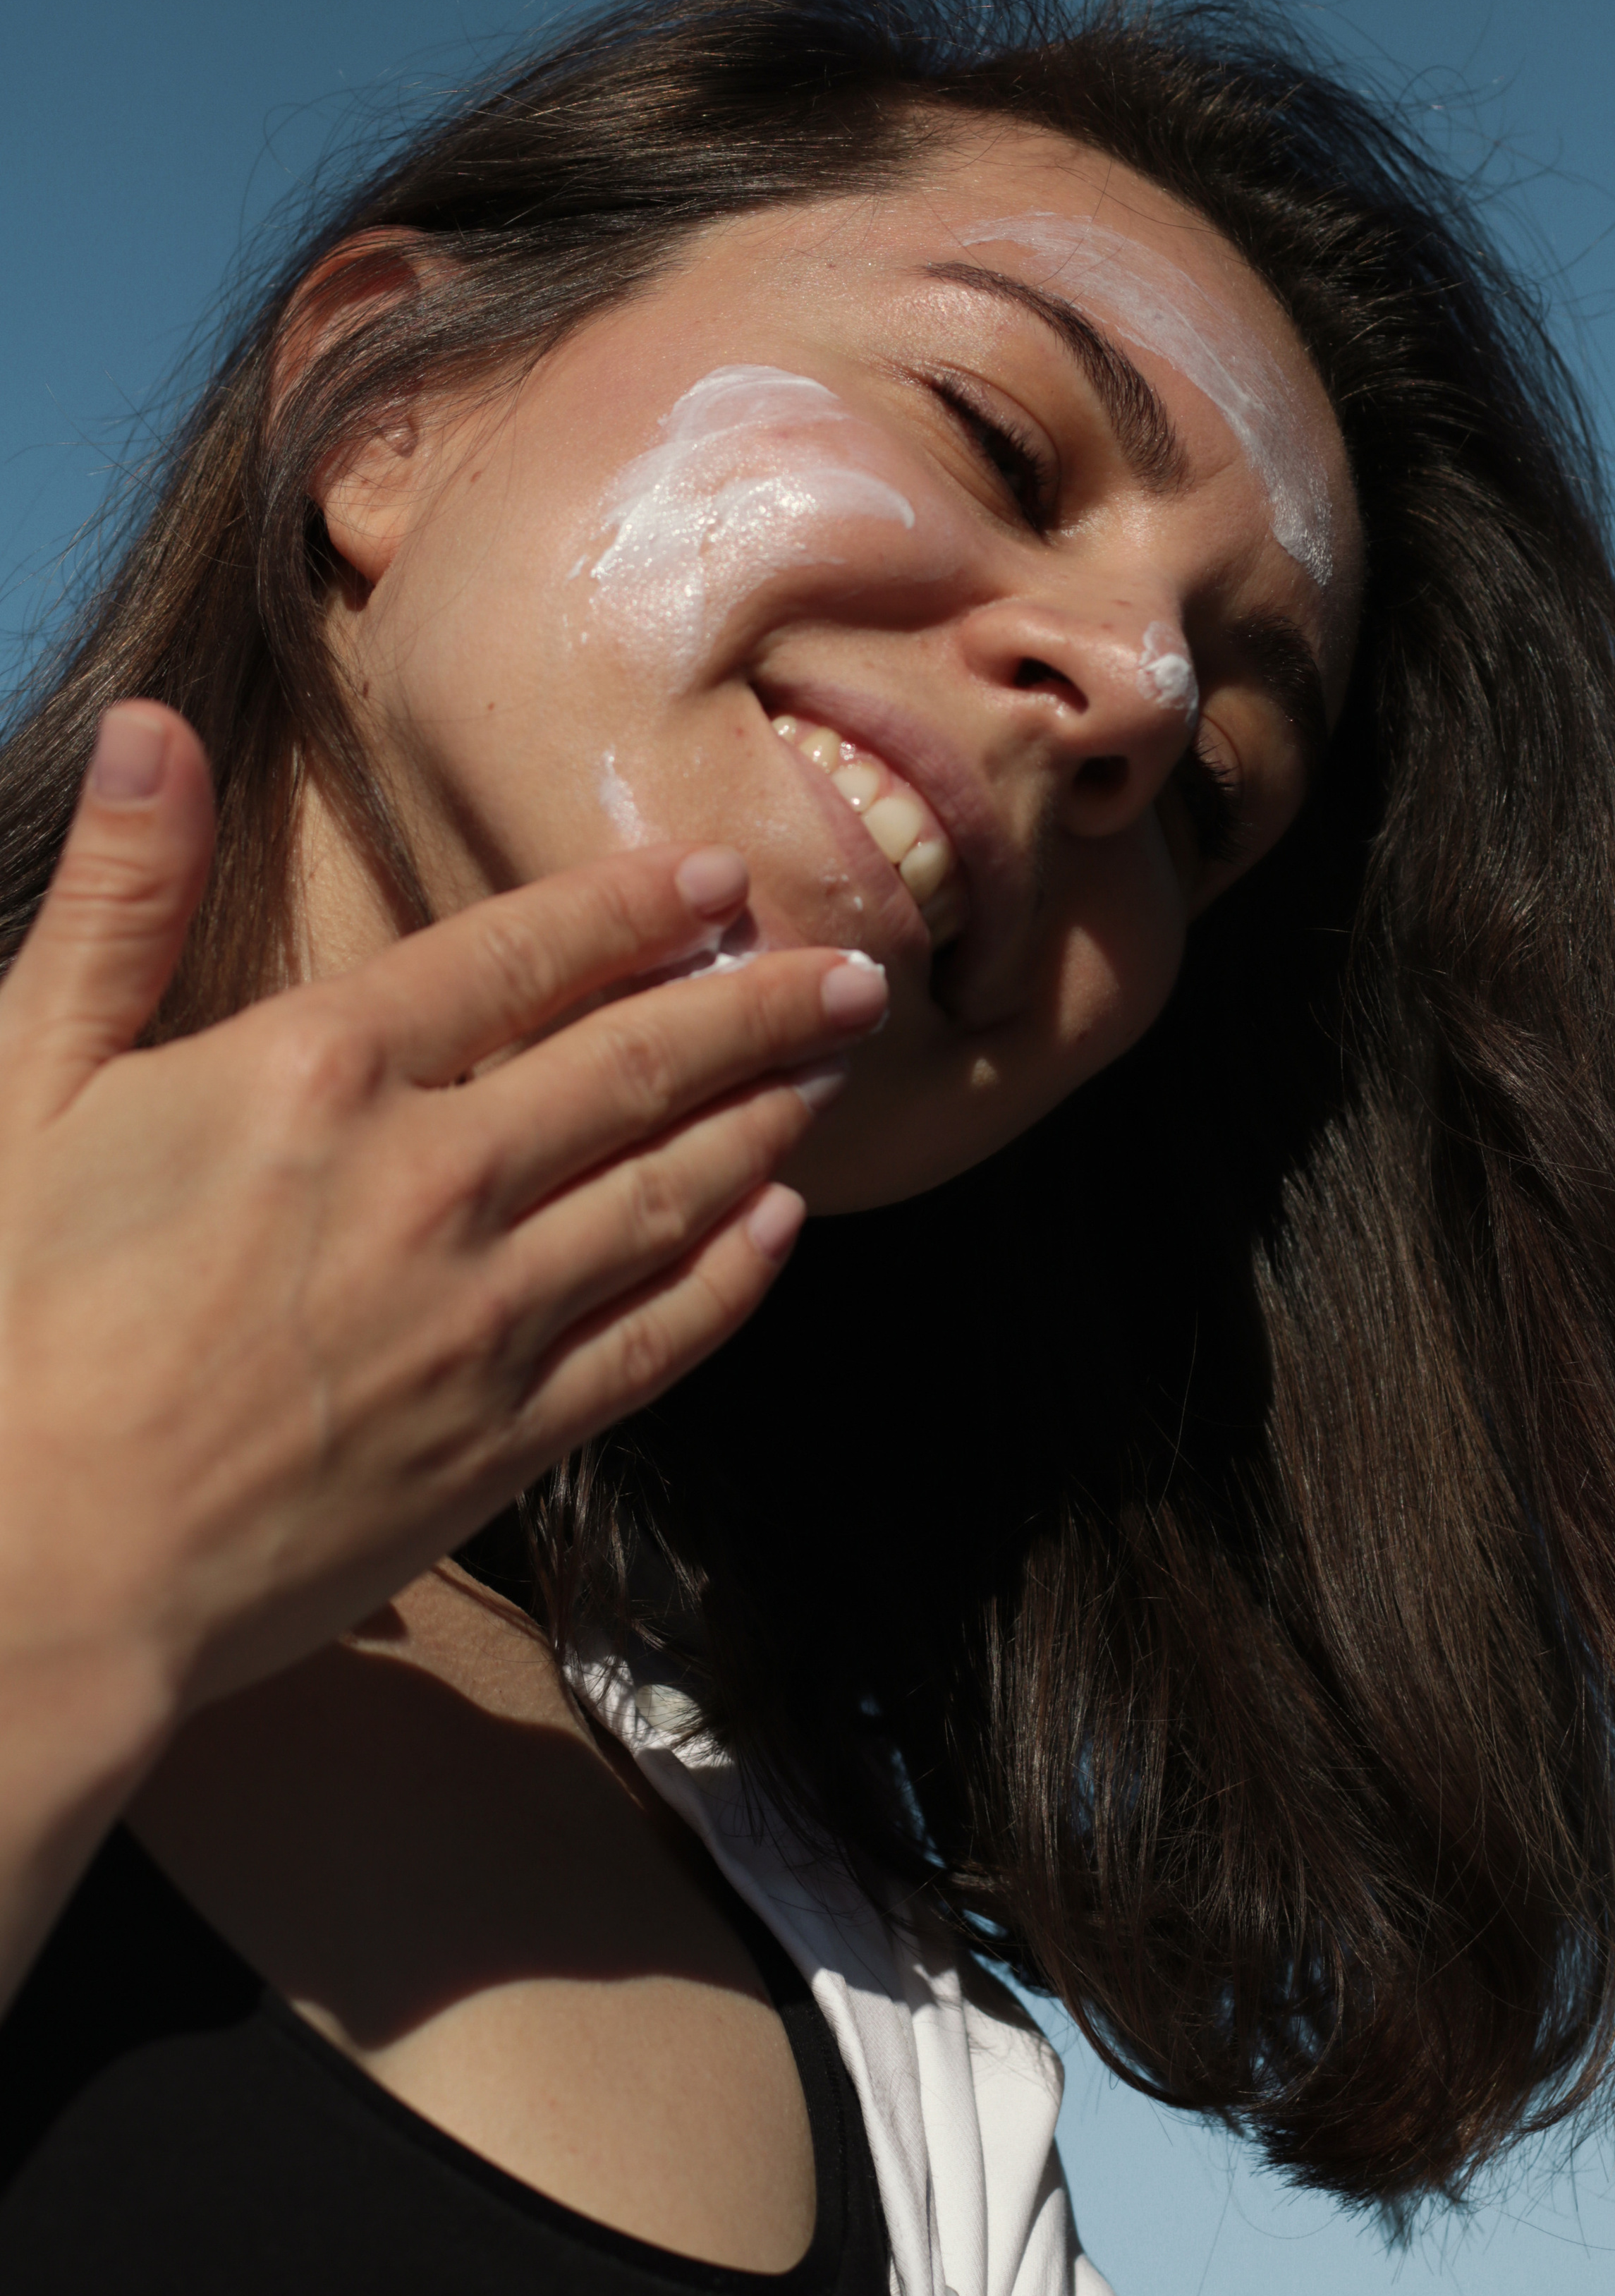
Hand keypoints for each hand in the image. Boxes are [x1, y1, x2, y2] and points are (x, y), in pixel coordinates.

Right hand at [0, 702, 884, 1980]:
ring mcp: (486, 1312)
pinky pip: (657, 1338)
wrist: (32, 1570)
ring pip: (674, 1190)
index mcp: (321, 1068)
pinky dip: (730, 1276)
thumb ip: (117, 900)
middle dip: (758, 1004)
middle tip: (850, 967)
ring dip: (767, 1118)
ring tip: (835, 1069)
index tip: (721, 880)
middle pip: (638, 1061)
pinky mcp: (506, 1437)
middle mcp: (434, 1175)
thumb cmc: (9, 1320)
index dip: (634, 907)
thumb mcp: (24, 1081)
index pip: (521, 953)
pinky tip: (779, 1229)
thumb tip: (154, 725)